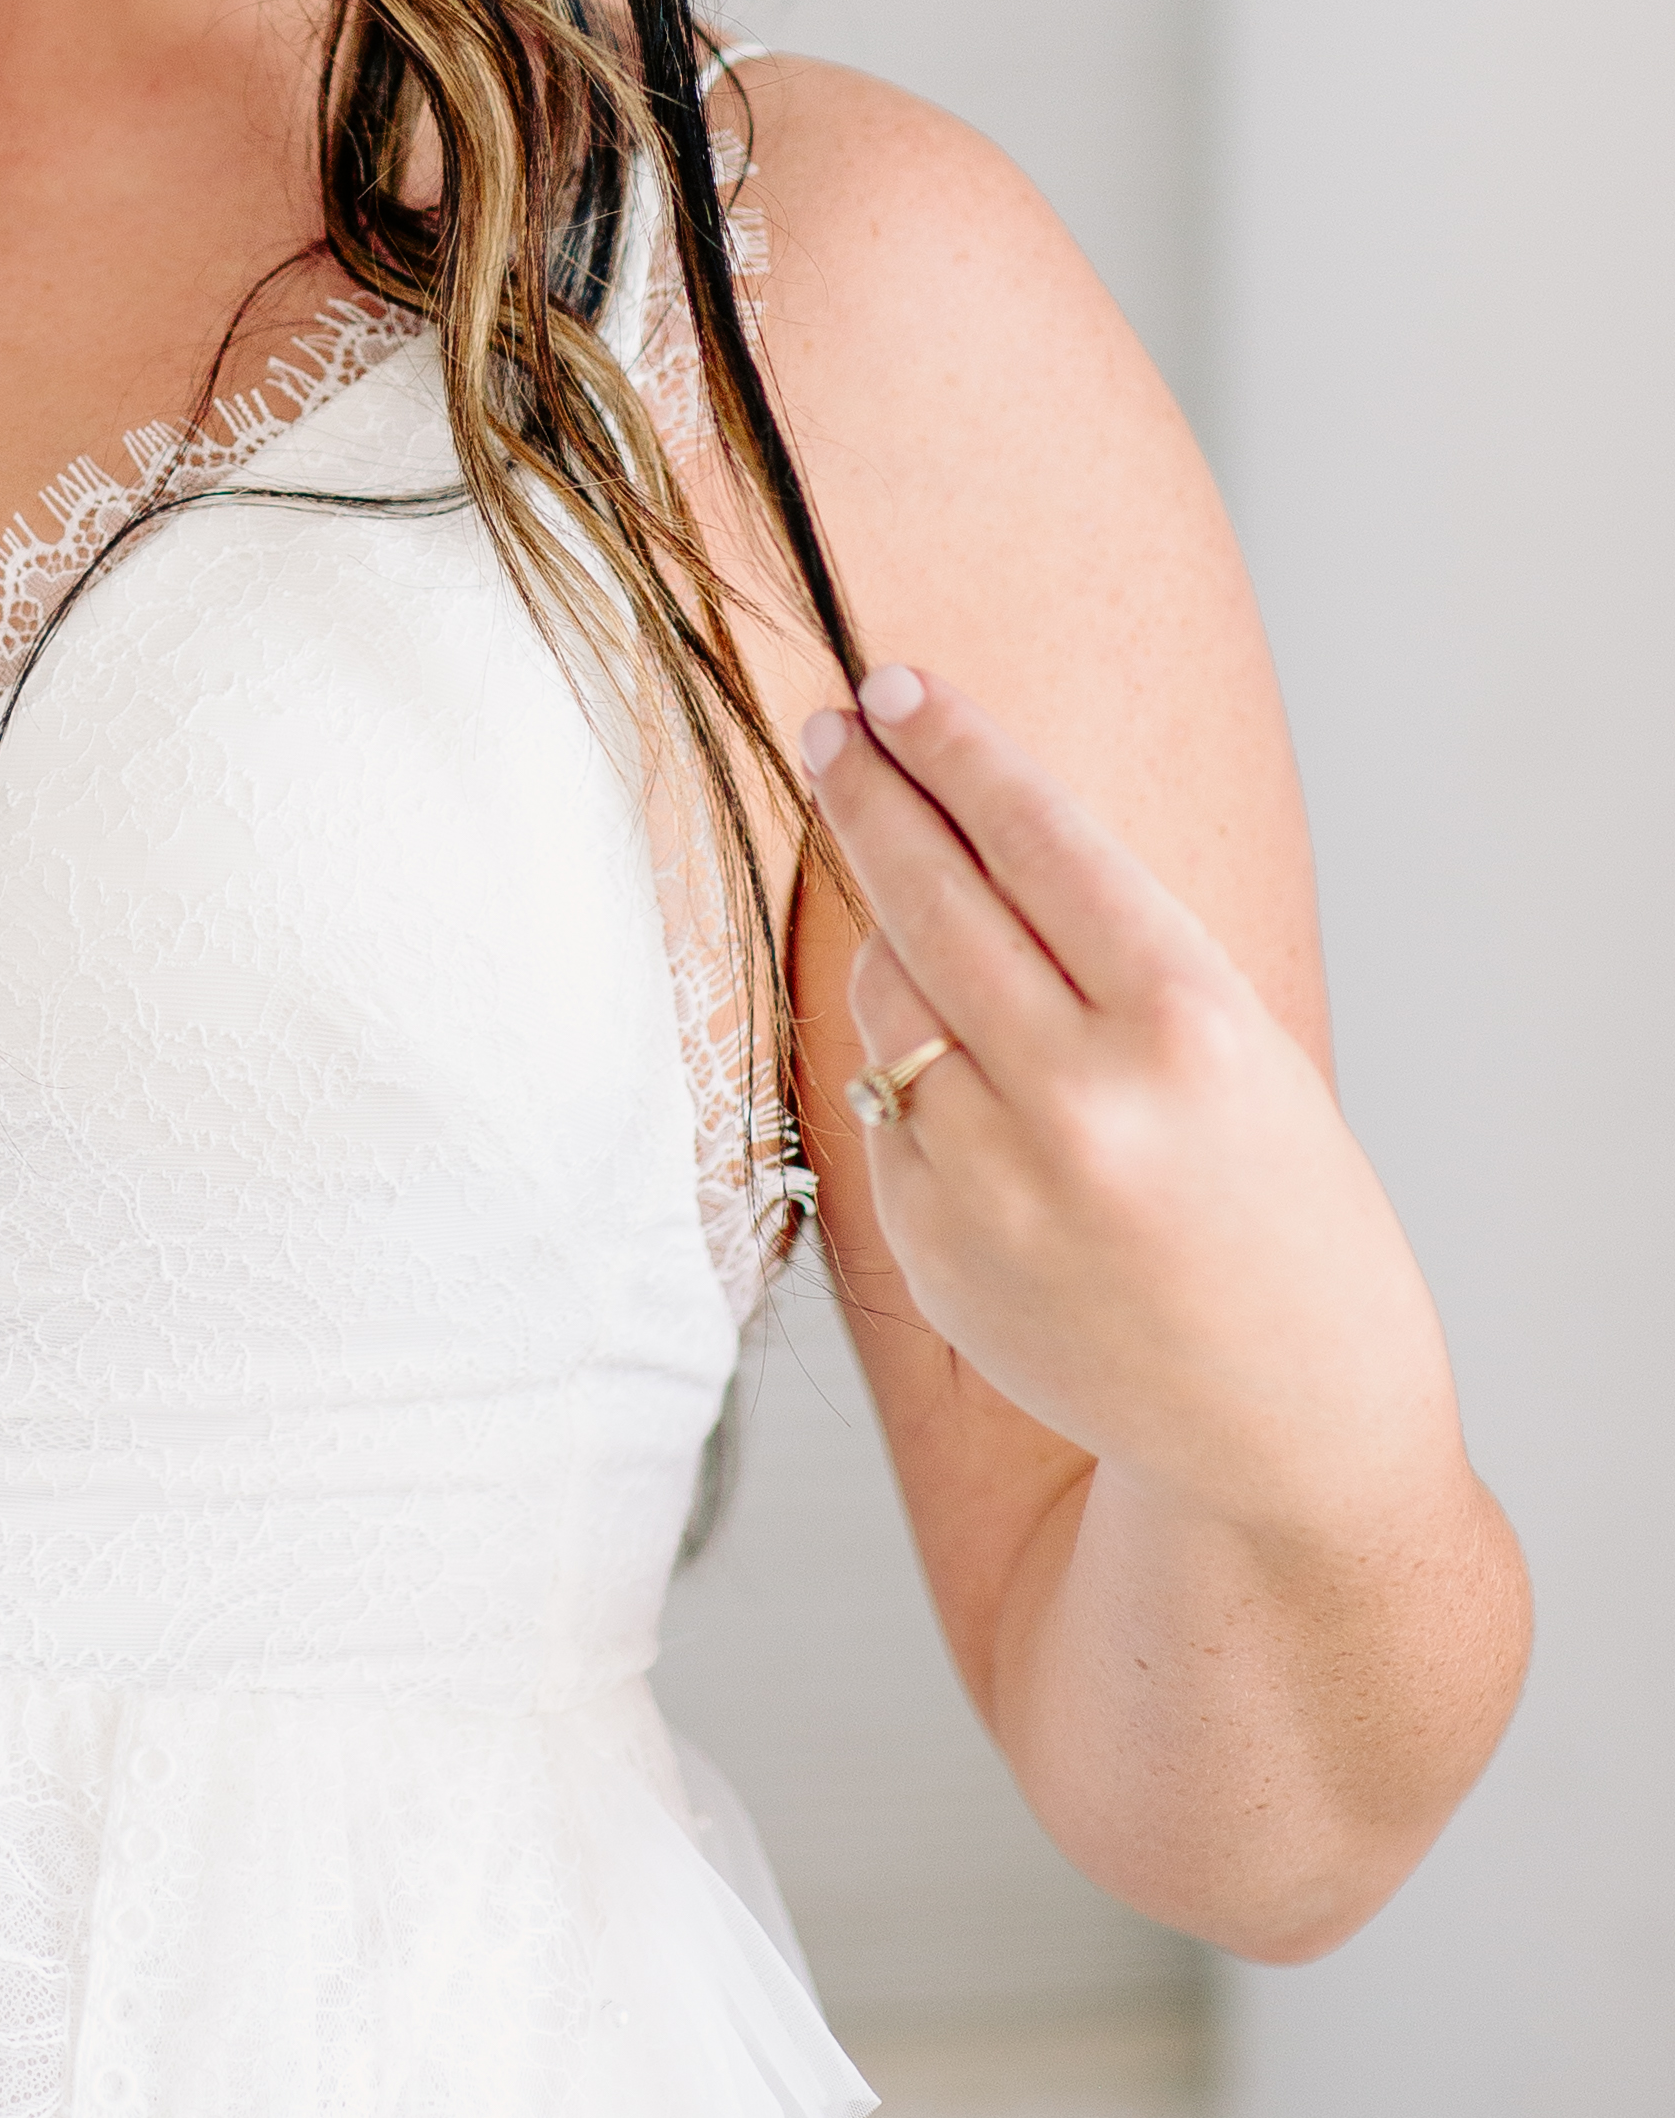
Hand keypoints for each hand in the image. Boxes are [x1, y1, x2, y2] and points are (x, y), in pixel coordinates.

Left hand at [806, 664, 1462, 1551]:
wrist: (1287, 1429)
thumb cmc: (1279, 1213)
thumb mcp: (1238, 1051)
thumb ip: (1103, 954)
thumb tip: (948, 826)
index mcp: (1189, 1022)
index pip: (1036, 838)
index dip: (954, 748)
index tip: (894, 689)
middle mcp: (1085, 1096)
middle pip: (930, 896)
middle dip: (869, 795)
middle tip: (830, 733)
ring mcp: (999, 1180)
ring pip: (888, 999)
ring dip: (888, 940)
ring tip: (922, 924)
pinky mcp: (938, 1248)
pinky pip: (885, 1109)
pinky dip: (910, 1076)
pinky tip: (966, 1091)